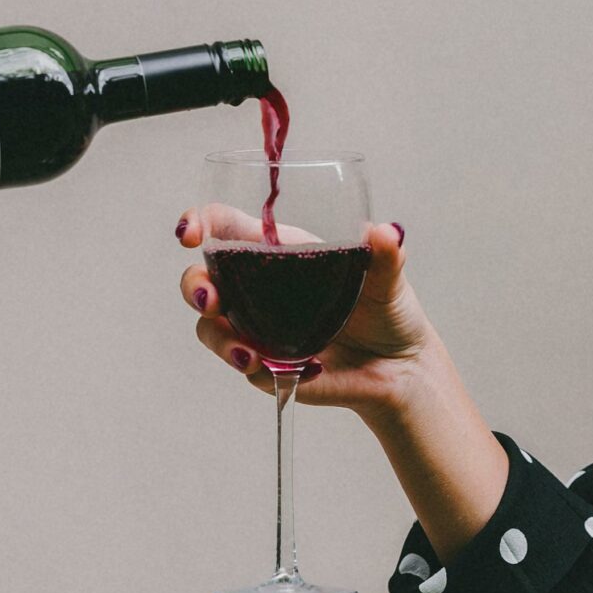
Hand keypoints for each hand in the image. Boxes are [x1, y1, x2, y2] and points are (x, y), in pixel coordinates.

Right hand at [176, 206, 427, 408]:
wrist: (402, 367)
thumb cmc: (388, 311)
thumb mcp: (389, 278)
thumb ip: (387, 254)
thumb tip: (387, 232)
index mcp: (280, 253)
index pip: (225, 229)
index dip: (198, 223)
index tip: (190, 233)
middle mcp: (259, 290)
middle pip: (202, 280)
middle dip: (195, 287)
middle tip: (211, 300)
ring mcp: (259, 330)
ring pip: (211, 329)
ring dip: (220, 339)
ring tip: (248, 354)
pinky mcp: (272, 367)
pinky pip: (248, 368)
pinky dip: (256, 369)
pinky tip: (280, 369)